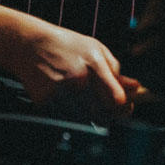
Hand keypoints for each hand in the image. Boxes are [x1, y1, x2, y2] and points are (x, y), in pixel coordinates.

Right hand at [8, 25, 134, 119]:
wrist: (30, 45)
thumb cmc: (67, 46)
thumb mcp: (96, 49)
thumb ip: (116, 69)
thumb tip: (135, 87)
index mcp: (93, 64)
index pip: (115, 98)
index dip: (124, 107)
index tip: (127, 106)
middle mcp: (77, 79)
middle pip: (102, 113)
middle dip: (112, 115)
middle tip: (113, 110)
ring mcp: (60, 93)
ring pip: (85, 119)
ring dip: (93, 117)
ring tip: (92, 105)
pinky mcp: (45, 102)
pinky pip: (66, 118)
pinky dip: (73, 116)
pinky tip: (73, 104)